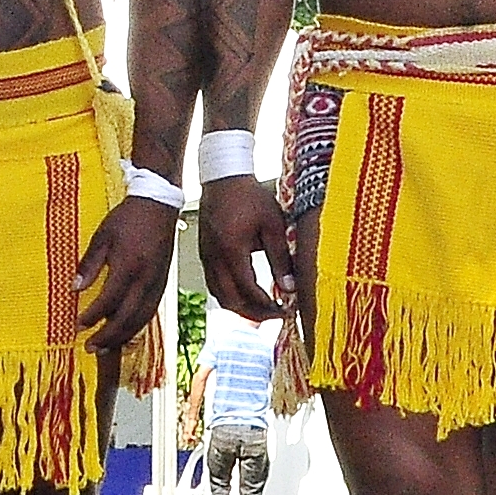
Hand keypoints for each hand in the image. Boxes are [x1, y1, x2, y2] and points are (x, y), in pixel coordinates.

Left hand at [76, 194, 181, 353]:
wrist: (158, 205)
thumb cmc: (128, 218)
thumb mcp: (102, 236)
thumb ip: (89, 264)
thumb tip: (75, 288)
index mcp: (128, 266)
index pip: (109, 300)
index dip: (93, 316)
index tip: (79, 325)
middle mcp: (145, 279)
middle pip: (127, 318)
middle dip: (108, 336)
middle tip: (91, 347)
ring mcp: (157, 283)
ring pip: (141, 319)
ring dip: (123, 336)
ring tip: (106, 347)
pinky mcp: (162, 283)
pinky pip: (150, 311)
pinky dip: (136, 325)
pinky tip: (125, 331)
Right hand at [197, 173, 300, 323]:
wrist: (223, 177)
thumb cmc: (249, 197)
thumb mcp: (272, 225)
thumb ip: (281, 258)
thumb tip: (290, 287)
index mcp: (232, 251)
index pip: (249, 290)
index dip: (267, 306)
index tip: (284, 311)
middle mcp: (215, 259)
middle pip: (231, 301)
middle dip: (254, 314)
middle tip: (275, 316)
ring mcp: (207, 258)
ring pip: (220, 296)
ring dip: (240, 308)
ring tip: (263, 310)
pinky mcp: (205, 254)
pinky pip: (215, 285)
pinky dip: (230, 296)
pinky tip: (246, 295)